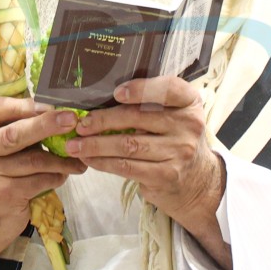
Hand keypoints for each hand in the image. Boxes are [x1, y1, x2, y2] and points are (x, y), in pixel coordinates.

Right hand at [0, 98, 85, 269]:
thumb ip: (10, 127)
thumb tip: (54, 110)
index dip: (25, 104)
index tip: (52, 103)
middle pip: (14, 133)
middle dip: (46, 124)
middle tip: (71, 119)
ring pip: (33, 160)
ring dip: (61, 158)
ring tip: (79, 156)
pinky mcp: (3, 195)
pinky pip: (39, 180)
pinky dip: (56, 176)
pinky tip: (63, 175)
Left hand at [65, 78, 226, 260]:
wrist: (196, 181)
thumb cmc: (174, 140)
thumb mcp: (174, 116)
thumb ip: (150, 104)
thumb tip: (99, 98)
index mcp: (189, 102)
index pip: (170, 88)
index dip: (142, 89)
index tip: (116, 93)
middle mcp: (188, 125)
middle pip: (139, 117)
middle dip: (103, 120)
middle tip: (80, 124)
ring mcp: (179, 152)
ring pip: (128, 145)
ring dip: (96, 145)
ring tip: (74, 145)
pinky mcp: (166, 175)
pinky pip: (127, 166)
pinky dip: (103, 162)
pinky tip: (89, 160)